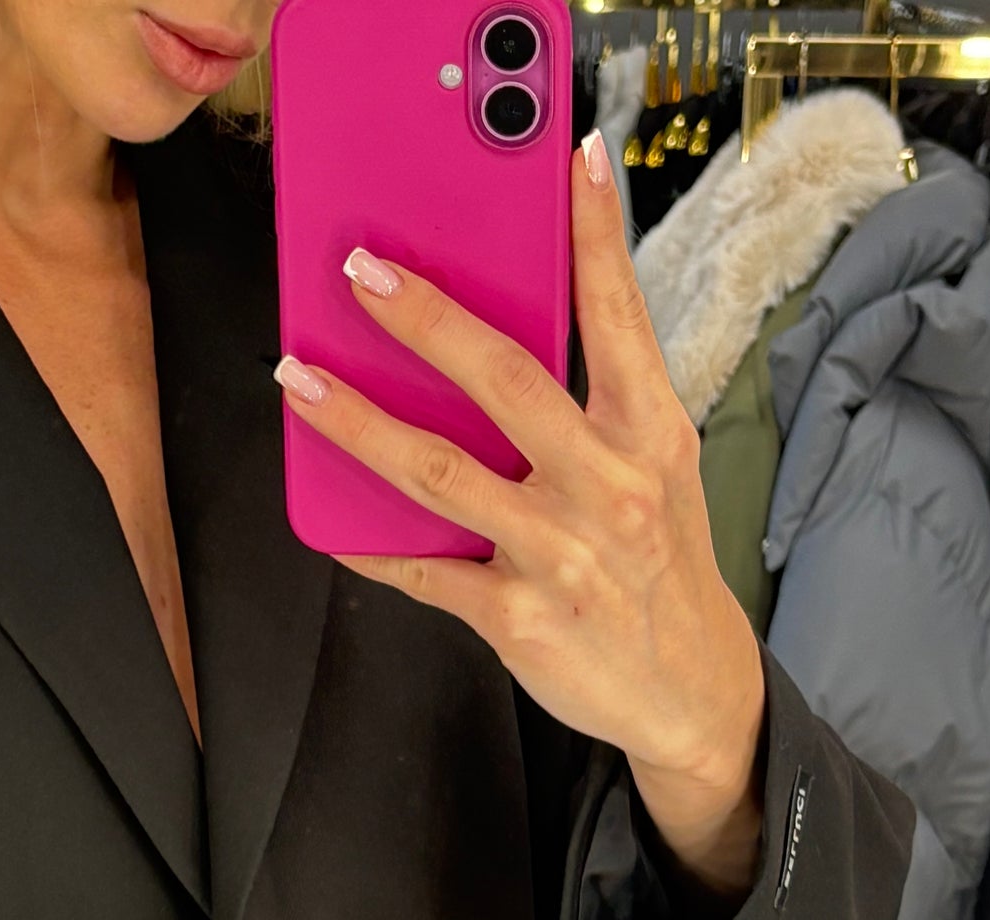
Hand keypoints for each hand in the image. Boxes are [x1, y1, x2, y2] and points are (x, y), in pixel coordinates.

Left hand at [274, 130, 764, 892]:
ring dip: (358, 423)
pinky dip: (371, 548)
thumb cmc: (657, 563)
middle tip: (362, 272)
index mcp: (648, 432)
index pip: (618, 315)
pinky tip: (329, 524)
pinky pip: (423, 571)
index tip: (571, 160)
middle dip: (425, 318)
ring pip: (437, 473)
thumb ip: (595, 406)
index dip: (595, 234)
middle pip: (503, 380)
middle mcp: (606, 484)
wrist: (688, 688)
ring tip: (301, 381)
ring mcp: (557, 551)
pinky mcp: (516, 616)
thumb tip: (503, 341)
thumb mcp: (654, 470)